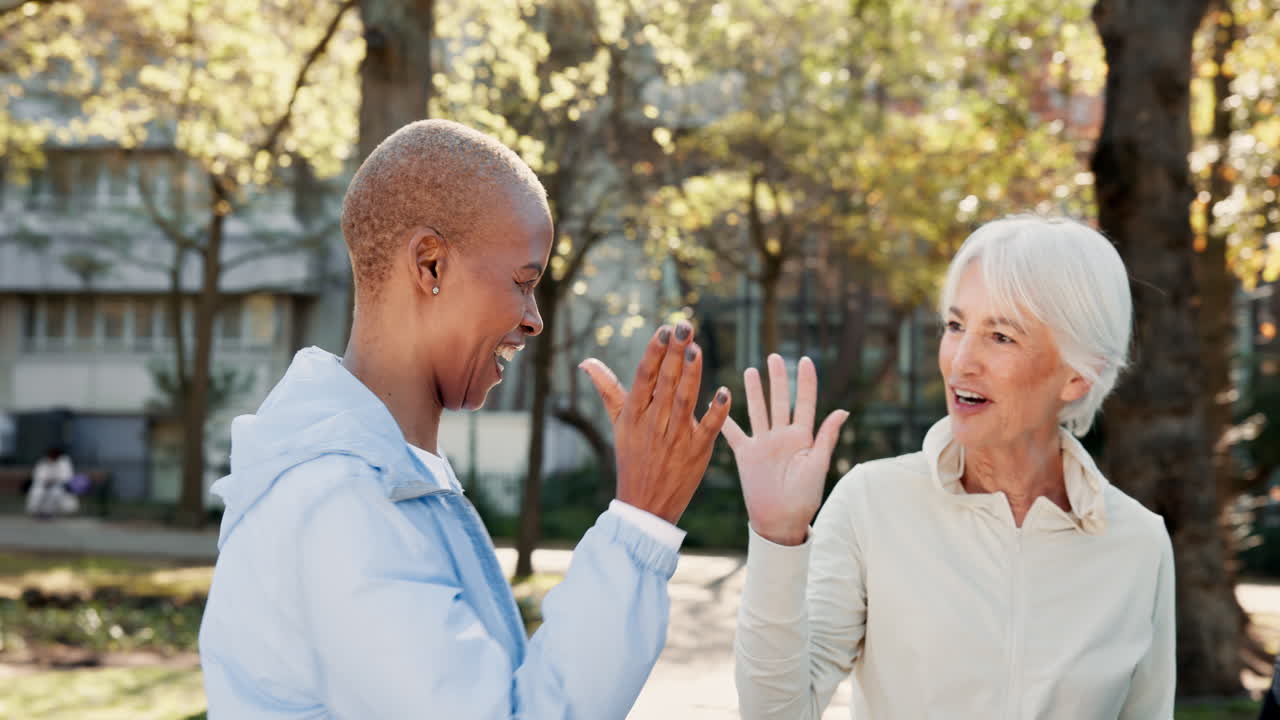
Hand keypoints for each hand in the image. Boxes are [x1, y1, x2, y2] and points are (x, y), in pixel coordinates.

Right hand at [579, 323, 730, 524]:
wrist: (645, 505)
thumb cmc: (632, 458)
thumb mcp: (618, 424)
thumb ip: (608, 390)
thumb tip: (587, 362)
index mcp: (634, 414)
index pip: (644, 377)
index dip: (654, 353)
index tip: (663, 329)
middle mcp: (654, 423)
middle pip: (665, 383)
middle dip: (674, 353)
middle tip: (684, 326)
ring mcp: (676, 438)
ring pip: (684, 401)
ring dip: (691, 376)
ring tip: (697, 349)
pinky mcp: (697, 452)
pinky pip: (708, 429)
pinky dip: (717, 411)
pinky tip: (725, 392)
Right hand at [722, 354, 847, 545]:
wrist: (780, 520)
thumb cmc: (805, 497)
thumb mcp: (818, 465)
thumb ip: (826, 437)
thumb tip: (842, 411)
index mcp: (802, 437)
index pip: (804, 403)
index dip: (805, 382)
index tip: (805, 360)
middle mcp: (782, 436)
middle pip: (779, 400)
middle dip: (778, 378)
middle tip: (774, 356)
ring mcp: (763, 443)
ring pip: (757, 410)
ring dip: (755, 391)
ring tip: (752, 370)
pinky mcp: (746, 454)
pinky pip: (733, 432)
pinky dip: (724, 418)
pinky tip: (717, 401)